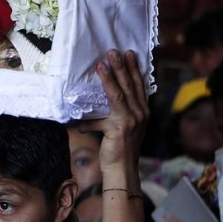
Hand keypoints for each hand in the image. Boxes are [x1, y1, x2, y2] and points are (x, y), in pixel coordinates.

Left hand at [81, 50, 148, 173]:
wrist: (123, 170)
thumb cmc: (121, 149)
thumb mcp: (125, 128)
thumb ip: (119, 114)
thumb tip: (104, 102)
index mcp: (143, 112)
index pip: (139, 85)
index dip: (133, 69)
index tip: (129, 54)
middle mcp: (140, 114)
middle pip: (129, 85)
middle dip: (121, 66)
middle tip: (114, 51)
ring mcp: (130, 120)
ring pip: (118, 93)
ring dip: (110, 76)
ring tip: (102, 63)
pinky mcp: (118, 128)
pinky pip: (100, 118)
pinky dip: (88, 119)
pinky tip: (79, 119)